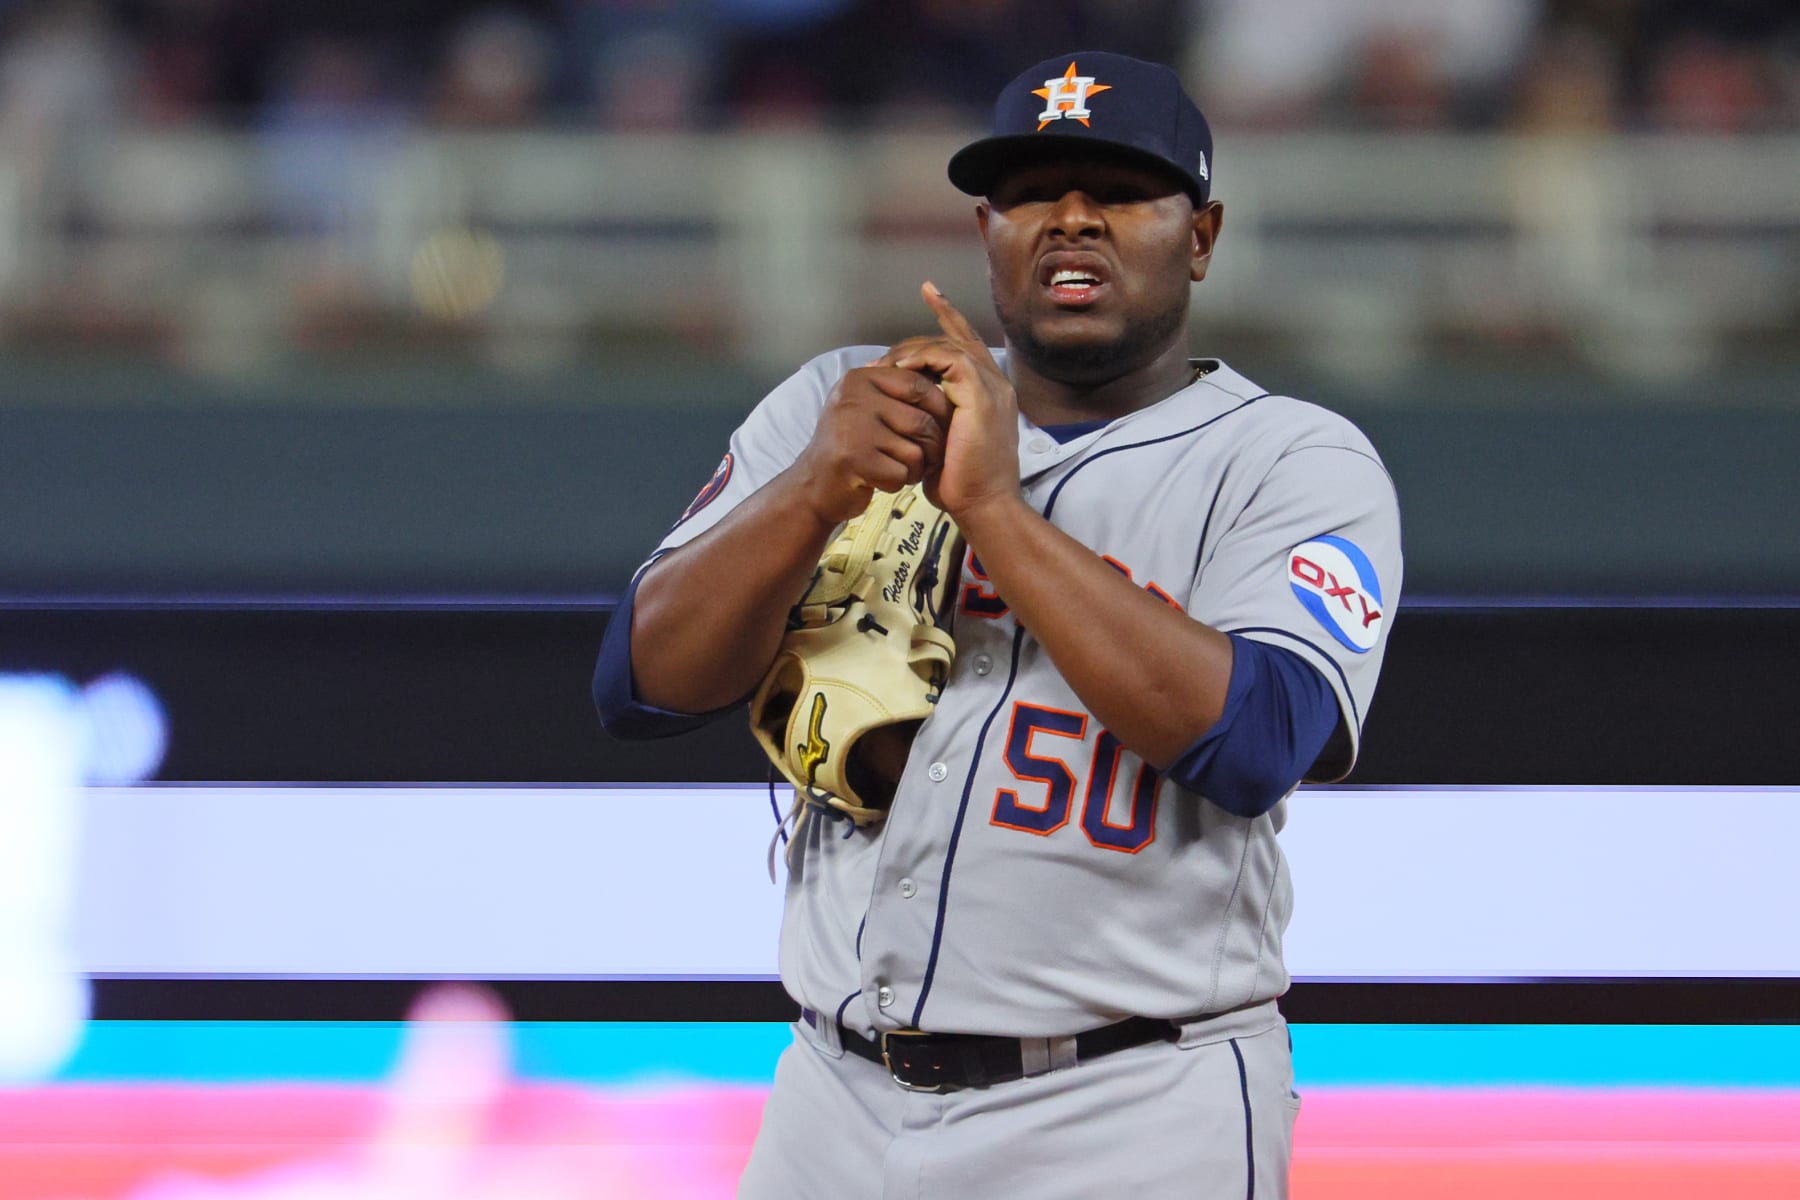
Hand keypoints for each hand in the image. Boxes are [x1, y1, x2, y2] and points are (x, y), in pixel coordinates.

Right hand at [789, 362, 952, 525]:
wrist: (814, 483)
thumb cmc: (850, 443)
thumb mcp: (865, 404)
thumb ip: (895, 388)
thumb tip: (941, 375)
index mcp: (859, 379)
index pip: (917, 382)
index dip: (939, 406)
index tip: (941, 425)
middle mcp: (853, 398)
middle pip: (921, 420)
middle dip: (932, 445)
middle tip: (927, 457)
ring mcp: (852, 428)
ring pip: (915, 450)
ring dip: (915, 468)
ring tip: (899, 468)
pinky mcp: (854, 460)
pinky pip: (900, 473)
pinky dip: (898, 483)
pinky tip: (882, 480)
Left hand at [881, 283, 1020, 520]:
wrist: (984, 506)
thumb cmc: (962, 484)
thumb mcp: (943, 441)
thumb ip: (932, 415)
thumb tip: (906, 406)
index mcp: (990, 392)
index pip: (967, 343)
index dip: (949, 314)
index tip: (928, 291)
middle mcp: (996, 383)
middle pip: (957, 337)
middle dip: (918, 335)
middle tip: (885, 356)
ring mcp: (992, 386)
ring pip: (949, 345)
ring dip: (912, 352)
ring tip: (885, 368)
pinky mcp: (981, 394)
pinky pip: (948, 359)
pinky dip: (921, 360)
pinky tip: (899, 372)